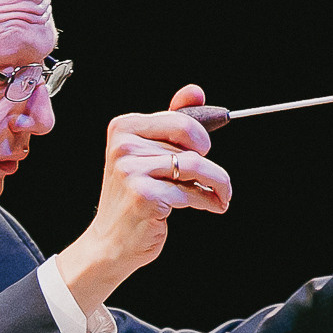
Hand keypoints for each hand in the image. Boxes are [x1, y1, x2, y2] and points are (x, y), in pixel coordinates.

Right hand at [57, 84, 231, 313]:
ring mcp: (131, 170)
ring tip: (221, 195)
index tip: (202, 151)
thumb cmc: (132, 197)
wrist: (111, 241)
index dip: (200, 137)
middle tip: (214, 179)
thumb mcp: (147, 153)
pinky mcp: (144, 195)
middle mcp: (124, 146)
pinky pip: (191, 192)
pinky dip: (208, 201)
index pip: (181, 120)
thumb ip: (171, 120)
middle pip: (192, 144)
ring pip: (196, 167)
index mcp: (123, 127)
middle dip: (212, 164)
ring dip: (218, 184)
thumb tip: (195, 91)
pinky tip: (209, 206)